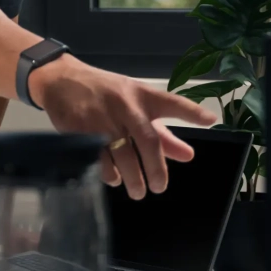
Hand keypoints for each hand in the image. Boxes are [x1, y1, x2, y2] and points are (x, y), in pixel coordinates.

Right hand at [28, 56, 215, 198]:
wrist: (60, 80)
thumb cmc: (104, 93)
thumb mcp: (134, 104)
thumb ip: (162, 132)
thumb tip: (188, 155)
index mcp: (141, 96)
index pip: (170, 102)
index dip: (190, 111)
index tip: (210, 120)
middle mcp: (124, 106)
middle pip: (147, 141)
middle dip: (156, 169)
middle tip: (159, 188)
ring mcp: (101, 119)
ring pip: (122, 156)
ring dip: (132, 178)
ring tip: (138, 191)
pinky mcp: (79, 130)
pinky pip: (97, 159)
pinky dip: (108, 173)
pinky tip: (113, 178)